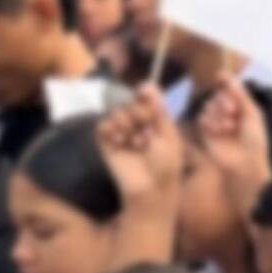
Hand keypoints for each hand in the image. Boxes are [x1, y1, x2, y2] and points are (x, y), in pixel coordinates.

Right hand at [97, 84, 181, 206]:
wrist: (150, 190)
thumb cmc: (166, 164)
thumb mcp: (169, 134)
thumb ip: (158, 108)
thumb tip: (146, 82)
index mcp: (153, 119)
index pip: (144, 96)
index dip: (145, 97)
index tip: (147, 101)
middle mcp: (135, 123)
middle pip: (129, 101)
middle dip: (138, 115)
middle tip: (146, 135)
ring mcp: (120, 132)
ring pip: (116, 111)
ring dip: (127, 125)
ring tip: (136, 143)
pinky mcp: (105, 142)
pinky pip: (102, 124)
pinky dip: (111, 130)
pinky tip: (120, 142)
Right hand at [198, 75, 271, 218]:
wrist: (245, 166)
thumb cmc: (254, 141)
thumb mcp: (252, 113)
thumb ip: (240, 94)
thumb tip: (226, 74)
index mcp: (241, 108)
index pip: (230, 89)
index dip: (226, 83)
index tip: (221, 76)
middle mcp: (228, 114)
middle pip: (217, 96)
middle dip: (224, 101)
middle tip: (232, 111)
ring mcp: (216, 124)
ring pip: (208, 106)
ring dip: (218, 113)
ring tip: (228, 126)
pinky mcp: (206, 134)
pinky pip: (202, 118)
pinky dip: (210, 122)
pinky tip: (218, 131)